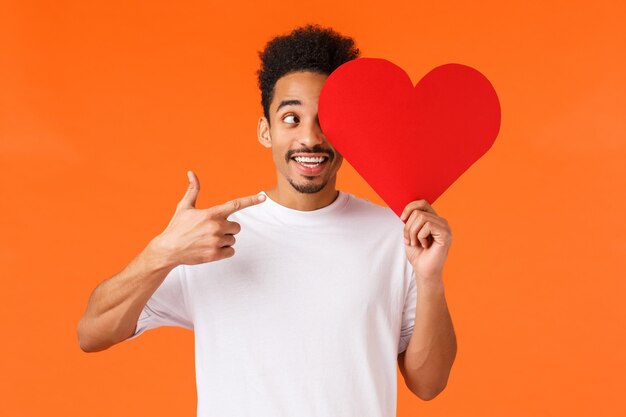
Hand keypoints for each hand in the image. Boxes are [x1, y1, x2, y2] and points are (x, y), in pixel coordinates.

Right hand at [150, 170, 265, 265]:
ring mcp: (215, 241)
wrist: (167, 250)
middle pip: (237, 227)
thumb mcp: (184, 207)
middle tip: (211, 231)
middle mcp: (215, 227)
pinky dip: (224, 251)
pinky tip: (210, 249)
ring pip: (232, 240)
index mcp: (210, 213)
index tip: (263, 197)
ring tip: (207, 240)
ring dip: (224, 240)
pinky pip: (231, 251)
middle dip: (228, 228)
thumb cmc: (176, 227)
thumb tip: (191, 173)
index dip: (251, 200)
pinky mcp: (214, 255)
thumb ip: (193, 190)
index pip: (235, 205)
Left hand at [400, 200, 452, 281]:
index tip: (402, 218)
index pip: (422, 203)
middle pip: (418, 211)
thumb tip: (406, 210)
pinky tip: (425, 245)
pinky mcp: (446, 234)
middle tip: (410, 240)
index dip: (410, 207)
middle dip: (408, 227)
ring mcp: (445, 227)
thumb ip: (410, 221)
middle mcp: (441, 221)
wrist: (424, 271)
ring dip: (412, 232)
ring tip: (416, 243)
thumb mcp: (410, 234)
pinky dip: (420, 236)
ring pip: (421, 217)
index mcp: (433, 220)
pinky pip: (427, 225)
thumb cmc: (418, 254)